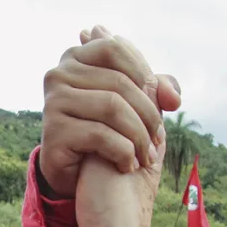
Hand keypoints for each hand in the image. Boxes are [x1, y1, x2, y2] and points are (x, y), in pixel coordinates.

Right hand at [39, 25, 180, 198]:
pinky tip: (128, 165)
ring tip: (146, 157)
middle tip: (158, 140)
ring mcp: (53, 102)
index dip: (143, 73)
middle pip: (119, 82)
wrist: (77, 179)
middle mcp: (58, 74)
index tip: (163, 105)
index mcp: (76, 58)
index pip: (115, 47)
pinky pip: (100, 134)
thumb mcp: (133, 105)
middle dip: (148, 114)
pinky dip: (123, 152)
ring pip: (112, 107)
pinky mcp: (53, 131)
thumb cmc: (108, 135)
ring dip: (139, 136)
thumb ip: (155, 90)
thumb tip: (173, 97)